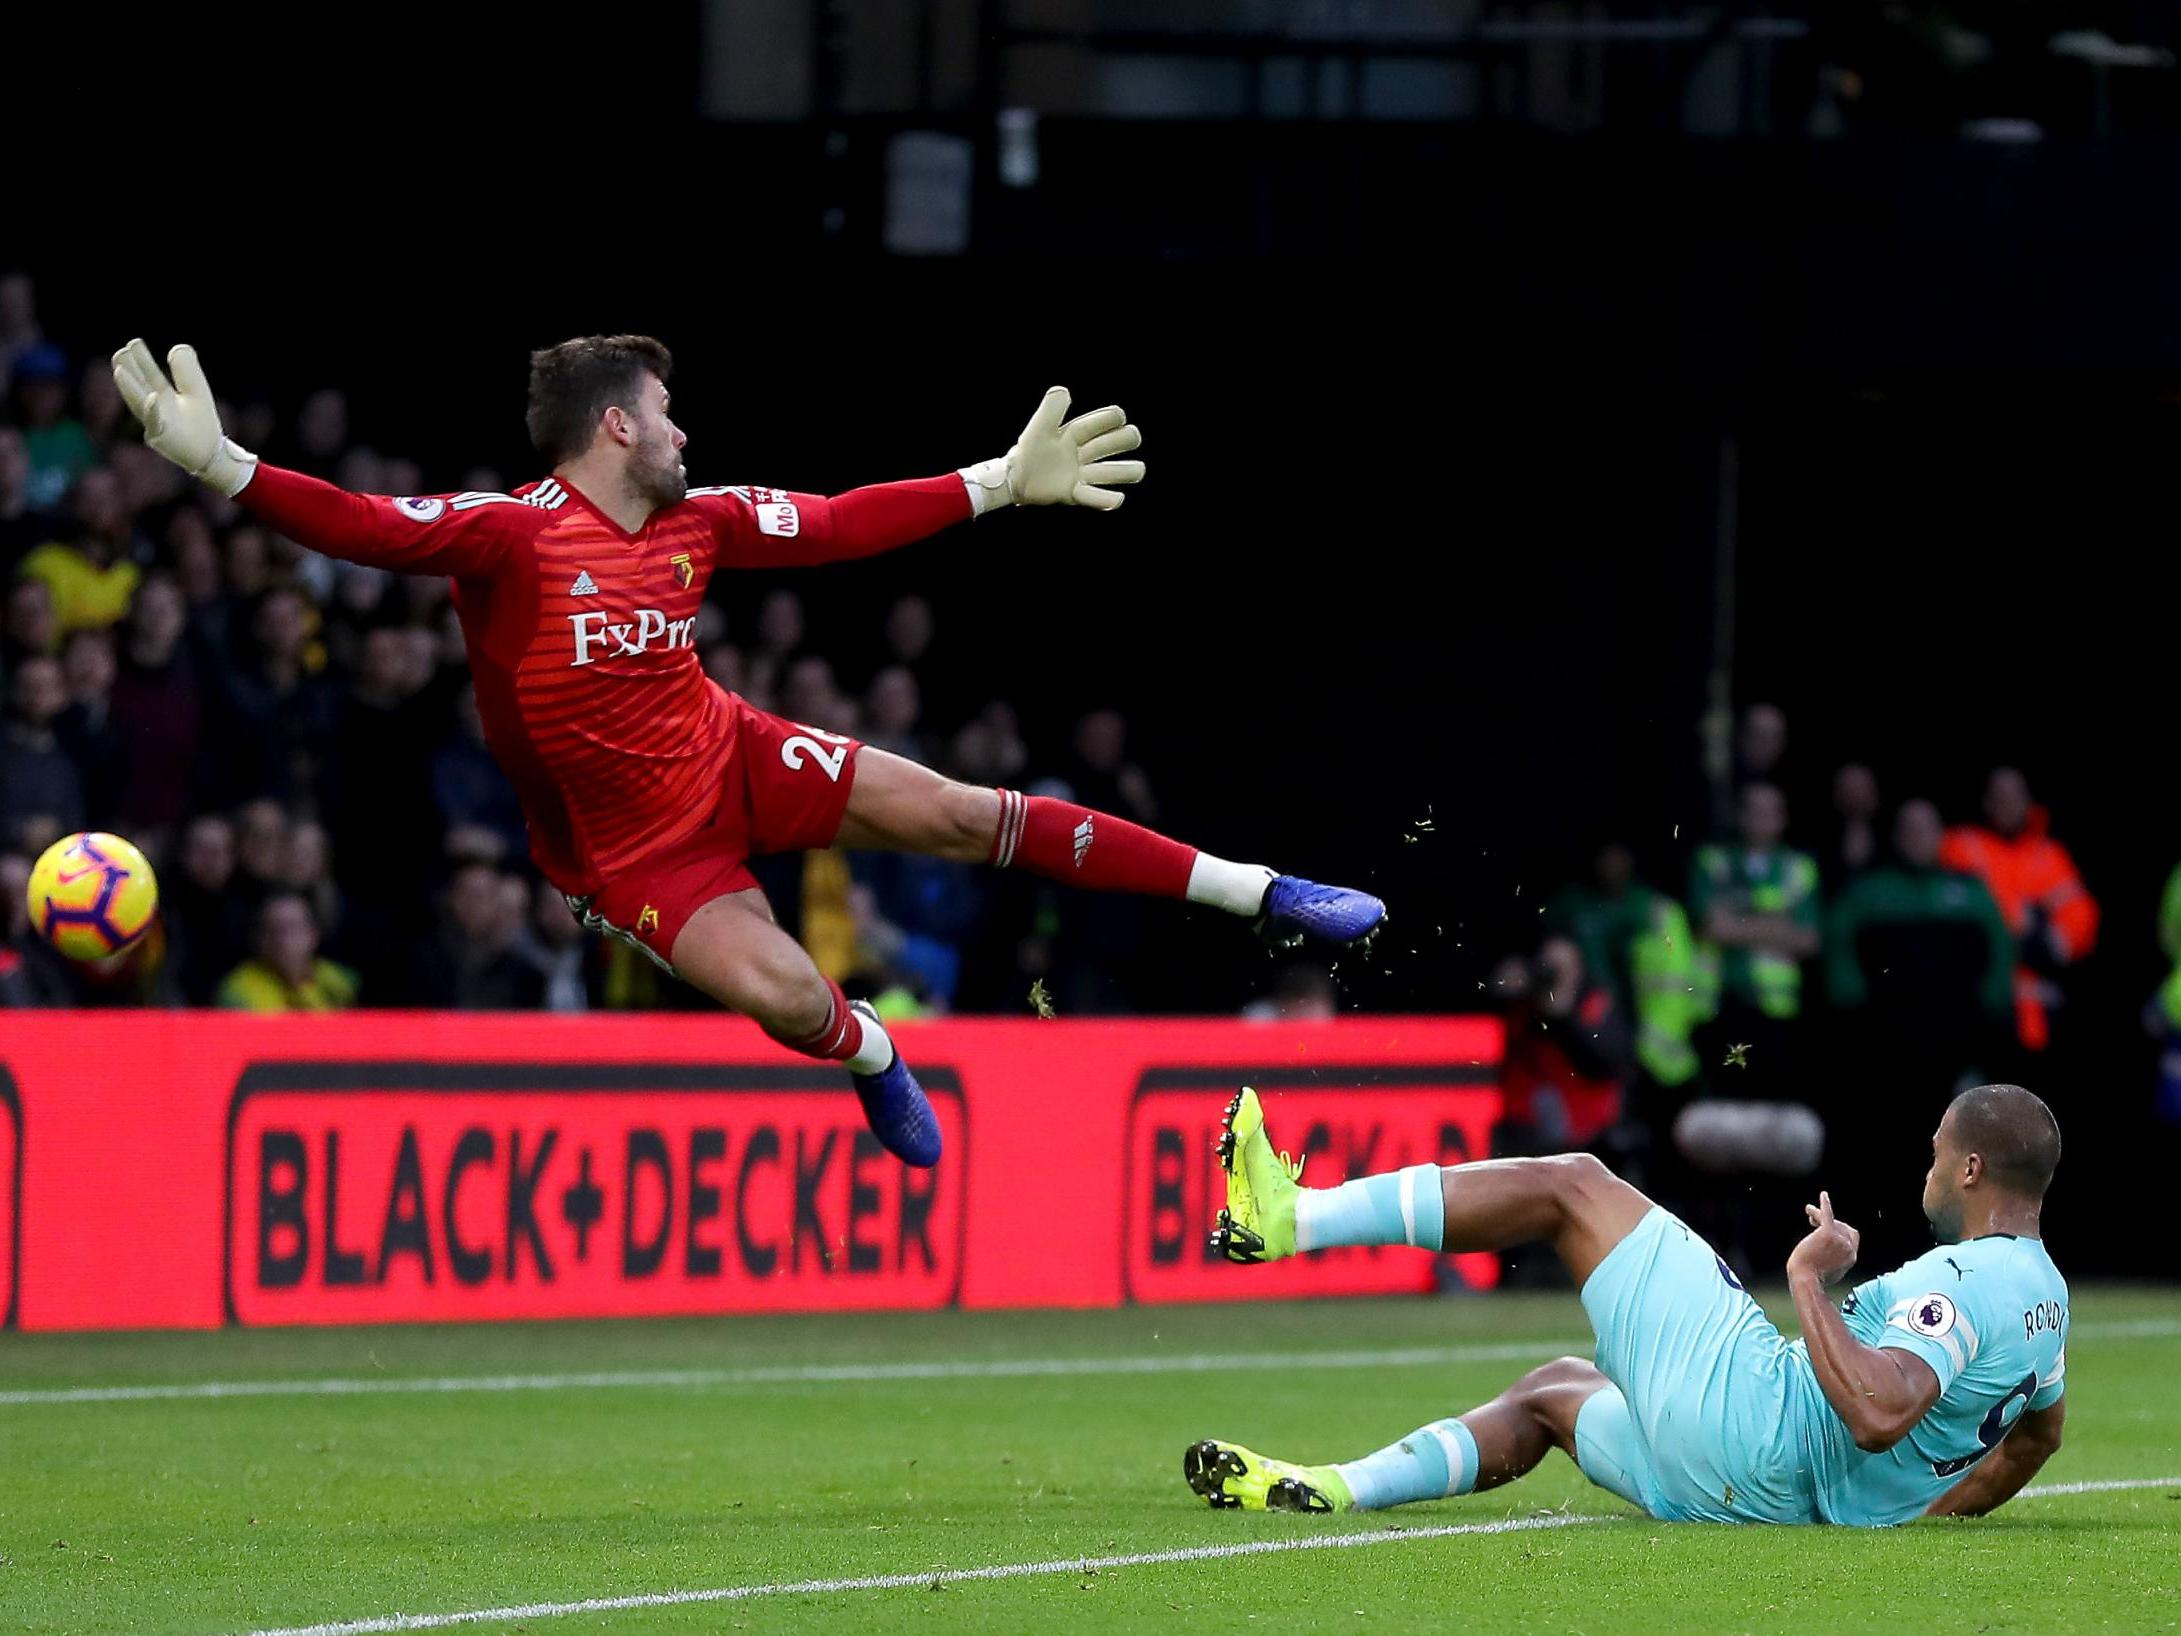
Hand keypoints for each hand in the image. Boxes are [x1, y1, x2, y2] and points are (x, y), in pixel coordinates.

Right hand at [110, 339, 257, 496]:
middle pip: (139, 387)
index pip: (149, 375)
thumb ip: (187, 370)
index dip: (141, 360)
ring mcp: (156, 424)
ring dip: (129, 388)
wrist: (211, 454)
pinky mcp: (163, 439)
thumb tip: (176, 347)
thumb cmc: (201, 423)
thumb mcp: (196, 390)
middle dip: (129, 371)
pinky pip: (156, 424)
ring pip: (139, 404)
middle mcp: (155, 409)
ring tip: (119, 369)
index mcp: (162, 396)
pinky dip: (153, 411)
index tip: (133, 343)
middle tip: (120, 352)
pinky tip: (152, 397)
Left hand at [960, 386, 1143, 511]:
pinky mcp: (1076, 494)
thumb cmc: (1028, 450)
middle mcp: (1086, 452)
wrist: (1014, 479)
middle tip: (1111, 446)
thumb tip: (1064, 391)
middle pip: (1120, 441)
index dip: (1114, 417)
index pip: (1108, 419)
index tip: (1116, 418)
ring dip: (1127, 470)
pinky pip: (1097, 498)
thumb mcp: (1038, 425)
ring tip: (1134, 471)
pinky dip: (1109, 499)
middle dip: (1126, 439)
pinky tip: (1116, 498)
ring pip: (1117, 471)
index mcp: (1079, 432)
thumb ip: (1051, 407)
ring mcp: (1084, 474)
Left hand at [1787, 1190, 1859, 1284]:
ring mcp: (1839, 1240)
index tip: (1825, 1230)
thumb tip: (1831, 1253)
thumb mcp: (1832, 1271)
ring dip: (1820, 1215)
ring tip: (1810, 1212)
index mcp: (1852, 1257)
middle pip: (1844, 1227)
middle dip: (1832, 1223)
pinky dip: (1826, 1204)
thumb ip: (1837, 1259)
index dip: (1840, 1231)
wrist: (1805, 1278)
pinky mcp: (1827, 1233)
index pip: (1851, 1237)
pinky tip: (1823, 1196)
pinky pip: (1828, 1215)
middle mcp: (1849, 1248)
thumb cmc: (1812, 1277)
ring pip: (1833, 1221)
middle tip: (1815, 1221)